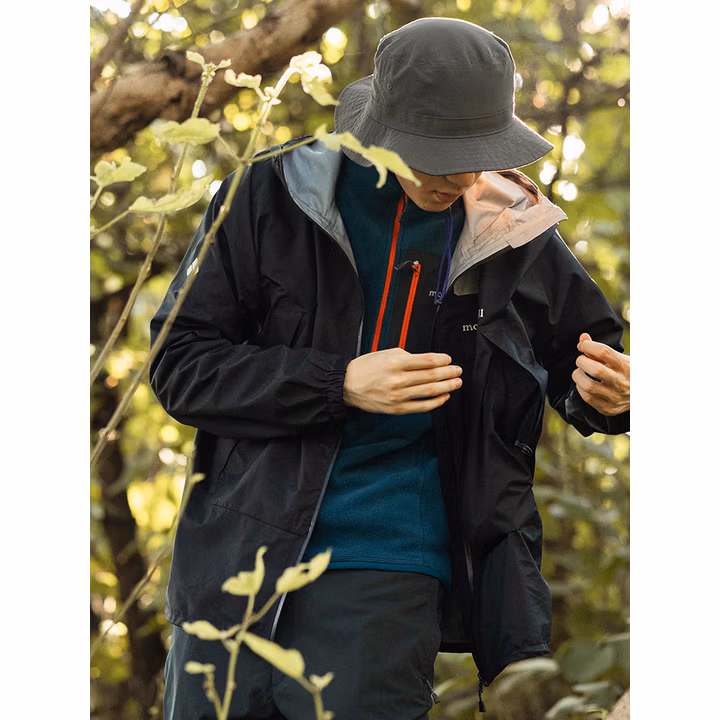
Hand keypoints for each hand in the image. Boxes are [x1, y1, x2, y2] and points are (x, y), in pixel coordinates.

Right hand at [343, 348, 462, 413]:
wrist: (348, 385)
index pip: (427, 361)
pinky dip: (436, 402)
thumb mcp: (386, 354)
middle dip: (449, 372)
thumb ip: (407, 356)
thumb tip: (427, 362)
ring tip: (456, 382)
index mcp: (395, 362)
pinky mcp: (397, 408)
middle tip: (458, 370)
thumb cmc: (367, 367)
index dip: (442, 360)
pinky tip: (444, 396)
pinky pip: (422, 406)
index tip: (448, 359)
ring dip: (447, 386)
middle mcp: (398, 379)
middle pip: (432, 376)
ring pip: (430, 391)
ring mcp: (398, 395)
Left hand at [572, 332, 629, 415]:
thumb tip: (582, 338)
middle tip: (581, 360)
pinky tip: (583, 384)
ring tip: (580, 372)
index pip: (604, 352)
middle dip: (582, 361)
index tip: (582, 345)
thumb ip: (599, 350)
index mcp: (626, 366)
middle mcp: (622, 382)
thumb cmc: (628, 373)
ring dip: (578, 376)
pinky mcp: (609, 408)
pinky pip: (588, 398)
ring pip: (589, 386)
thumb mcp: (619, 359)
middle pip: (596, 370)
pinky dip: (581, 389)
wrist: (643, 395)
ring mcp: (616, 397)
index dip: (588, 346)